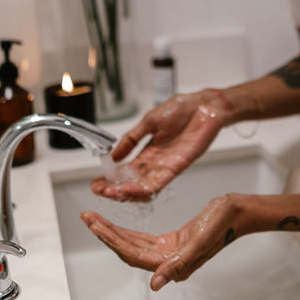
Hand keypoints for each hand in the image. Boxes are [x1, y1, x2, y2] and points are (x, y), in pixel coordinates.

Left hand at [80, 195, 238, 290]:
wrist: (237, 212)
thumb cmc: (224, 222)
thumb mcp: (201, 240)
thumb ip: (179, 264)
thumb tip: (156, 284)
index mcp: (174, 263)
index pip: (133, 254)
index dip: (111, 240)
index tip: (95, 225)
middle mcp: (168, 260)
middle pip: (128, 249)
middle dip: (105, 233)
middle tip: (87, 217)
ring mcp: (170, 252)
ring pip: (133, 244)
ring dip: (113, 231)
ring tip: (95, 219)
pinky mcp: (172, 242)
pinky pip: (143, 238)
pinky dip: (127, 230)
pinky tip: (116, 225)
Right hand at [91, 91, 228, 201]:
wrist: (204, 106)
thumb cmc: (181, 109)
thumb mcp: (148, 122)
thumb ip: (131, 139)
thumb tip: (113, 156)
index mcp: (147, 151)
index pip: (125, 170)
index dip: (110, 178)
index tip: (96, 183)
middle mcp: (155, 162)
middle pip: (131, 182)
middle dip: (114, 188)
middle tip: (99, 191)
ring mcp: (165, 167)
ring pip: (142, 187)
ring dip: (126, 191)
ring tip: (110, 192)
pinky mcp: (176, 167)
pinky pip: (157, 183)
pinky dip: (142, 188)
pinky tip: (128, 189)